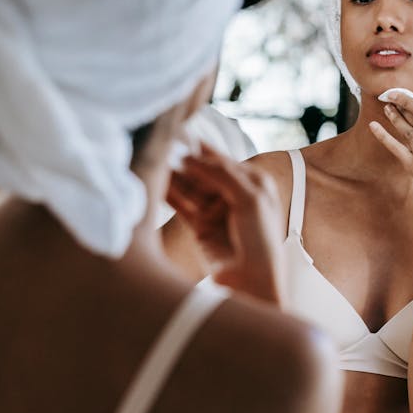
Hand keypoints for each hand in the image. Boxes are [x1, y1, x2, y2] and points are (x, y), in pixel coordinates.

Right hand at [167, 144, 284, 303]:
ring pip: (188, 186)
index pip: (221, 158)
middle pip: (201, 170)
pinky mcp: (199, 226)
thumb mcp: (249, 199)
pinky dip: (167, 194)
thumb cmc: (262, 240)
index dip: (200, 148)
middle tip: (158, 145)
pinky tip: (153, 182)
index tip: (177, 131)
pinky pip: (180, 204)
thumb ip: (221, 173)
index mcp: (252, 181)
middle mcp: (233, 193)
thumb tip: (191, 155)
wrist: (254, 281)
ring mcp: (215, 209)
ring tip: (151, 160)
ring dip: (171, 175)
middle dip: (181, 160)